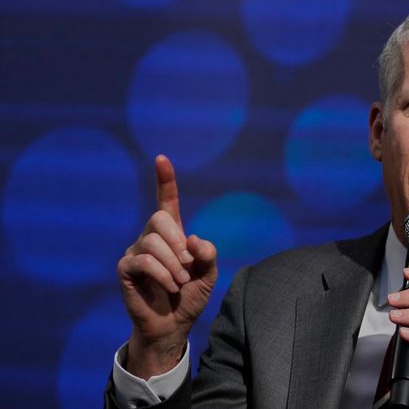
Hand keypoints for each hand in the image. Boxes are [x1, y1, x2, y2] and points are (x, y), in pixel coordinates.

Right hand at [116, 155, 216, 378]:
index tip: (162, 158)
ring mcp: (135, 252)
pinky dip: (162, 274)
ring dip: (173, 264)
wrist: (174, 325)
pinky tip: (170, 286)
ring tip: (180, 282)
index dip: (165, 180)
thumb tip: (192, 239)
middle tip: (187, 267)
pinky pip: (143, 260)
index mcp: (172, 234)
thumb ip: (208, 254)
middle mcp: (151, 238)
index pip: (167, 201)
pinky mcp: (125, 269)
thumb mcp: (209, 273)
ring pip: (152, 241)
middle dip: (178, 242)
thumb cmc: (190, 296)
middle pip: (159, 218)